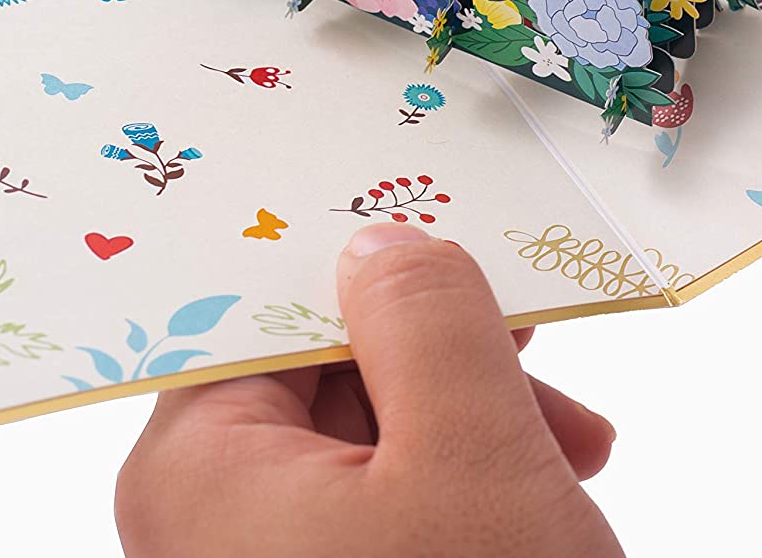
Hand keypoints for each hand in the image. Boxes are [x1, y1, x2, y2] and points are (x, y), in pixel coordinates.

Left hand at [115, 224, 622, 557]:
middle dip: (441, 355)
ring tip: (564, 446)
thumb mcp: (471, 450)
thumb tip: (382, 245)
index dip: (362, 266)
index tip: (443, 242)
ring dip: (470, 418)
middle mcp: (208, 520)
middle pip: (321, 370)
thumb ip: (424, 316)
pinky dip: (461, 479)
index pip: (263, 309)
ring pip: (365, 436)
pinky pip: (379, 502)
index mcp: (197, 470)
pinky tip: (535, 491)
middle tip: (530, 349)